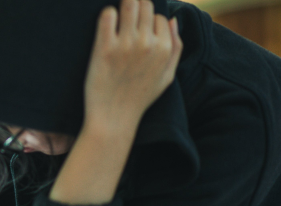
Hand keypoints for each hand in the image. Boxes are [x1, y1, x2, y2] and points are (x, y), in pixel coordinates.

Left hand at [49, 0, 181, 205]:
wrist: (113, 119)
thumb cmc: (139, 99)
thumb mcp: (167, 77)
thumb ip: (175, 47)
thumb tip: (173, 19)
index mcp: (164, 49)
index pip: (160, 16)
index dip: (149, 21)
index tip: (138, 31)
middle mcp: (148, 44)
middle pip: (145, 5)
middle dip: (136, 8)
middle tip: (126, 21)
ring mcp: (126, 45)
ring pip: (129, 4)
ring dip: (123, 7)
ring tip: (116, 19)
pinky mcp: (104, 48)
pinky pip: (108, 15)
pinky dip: (107, 14)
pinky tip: (106, 25)